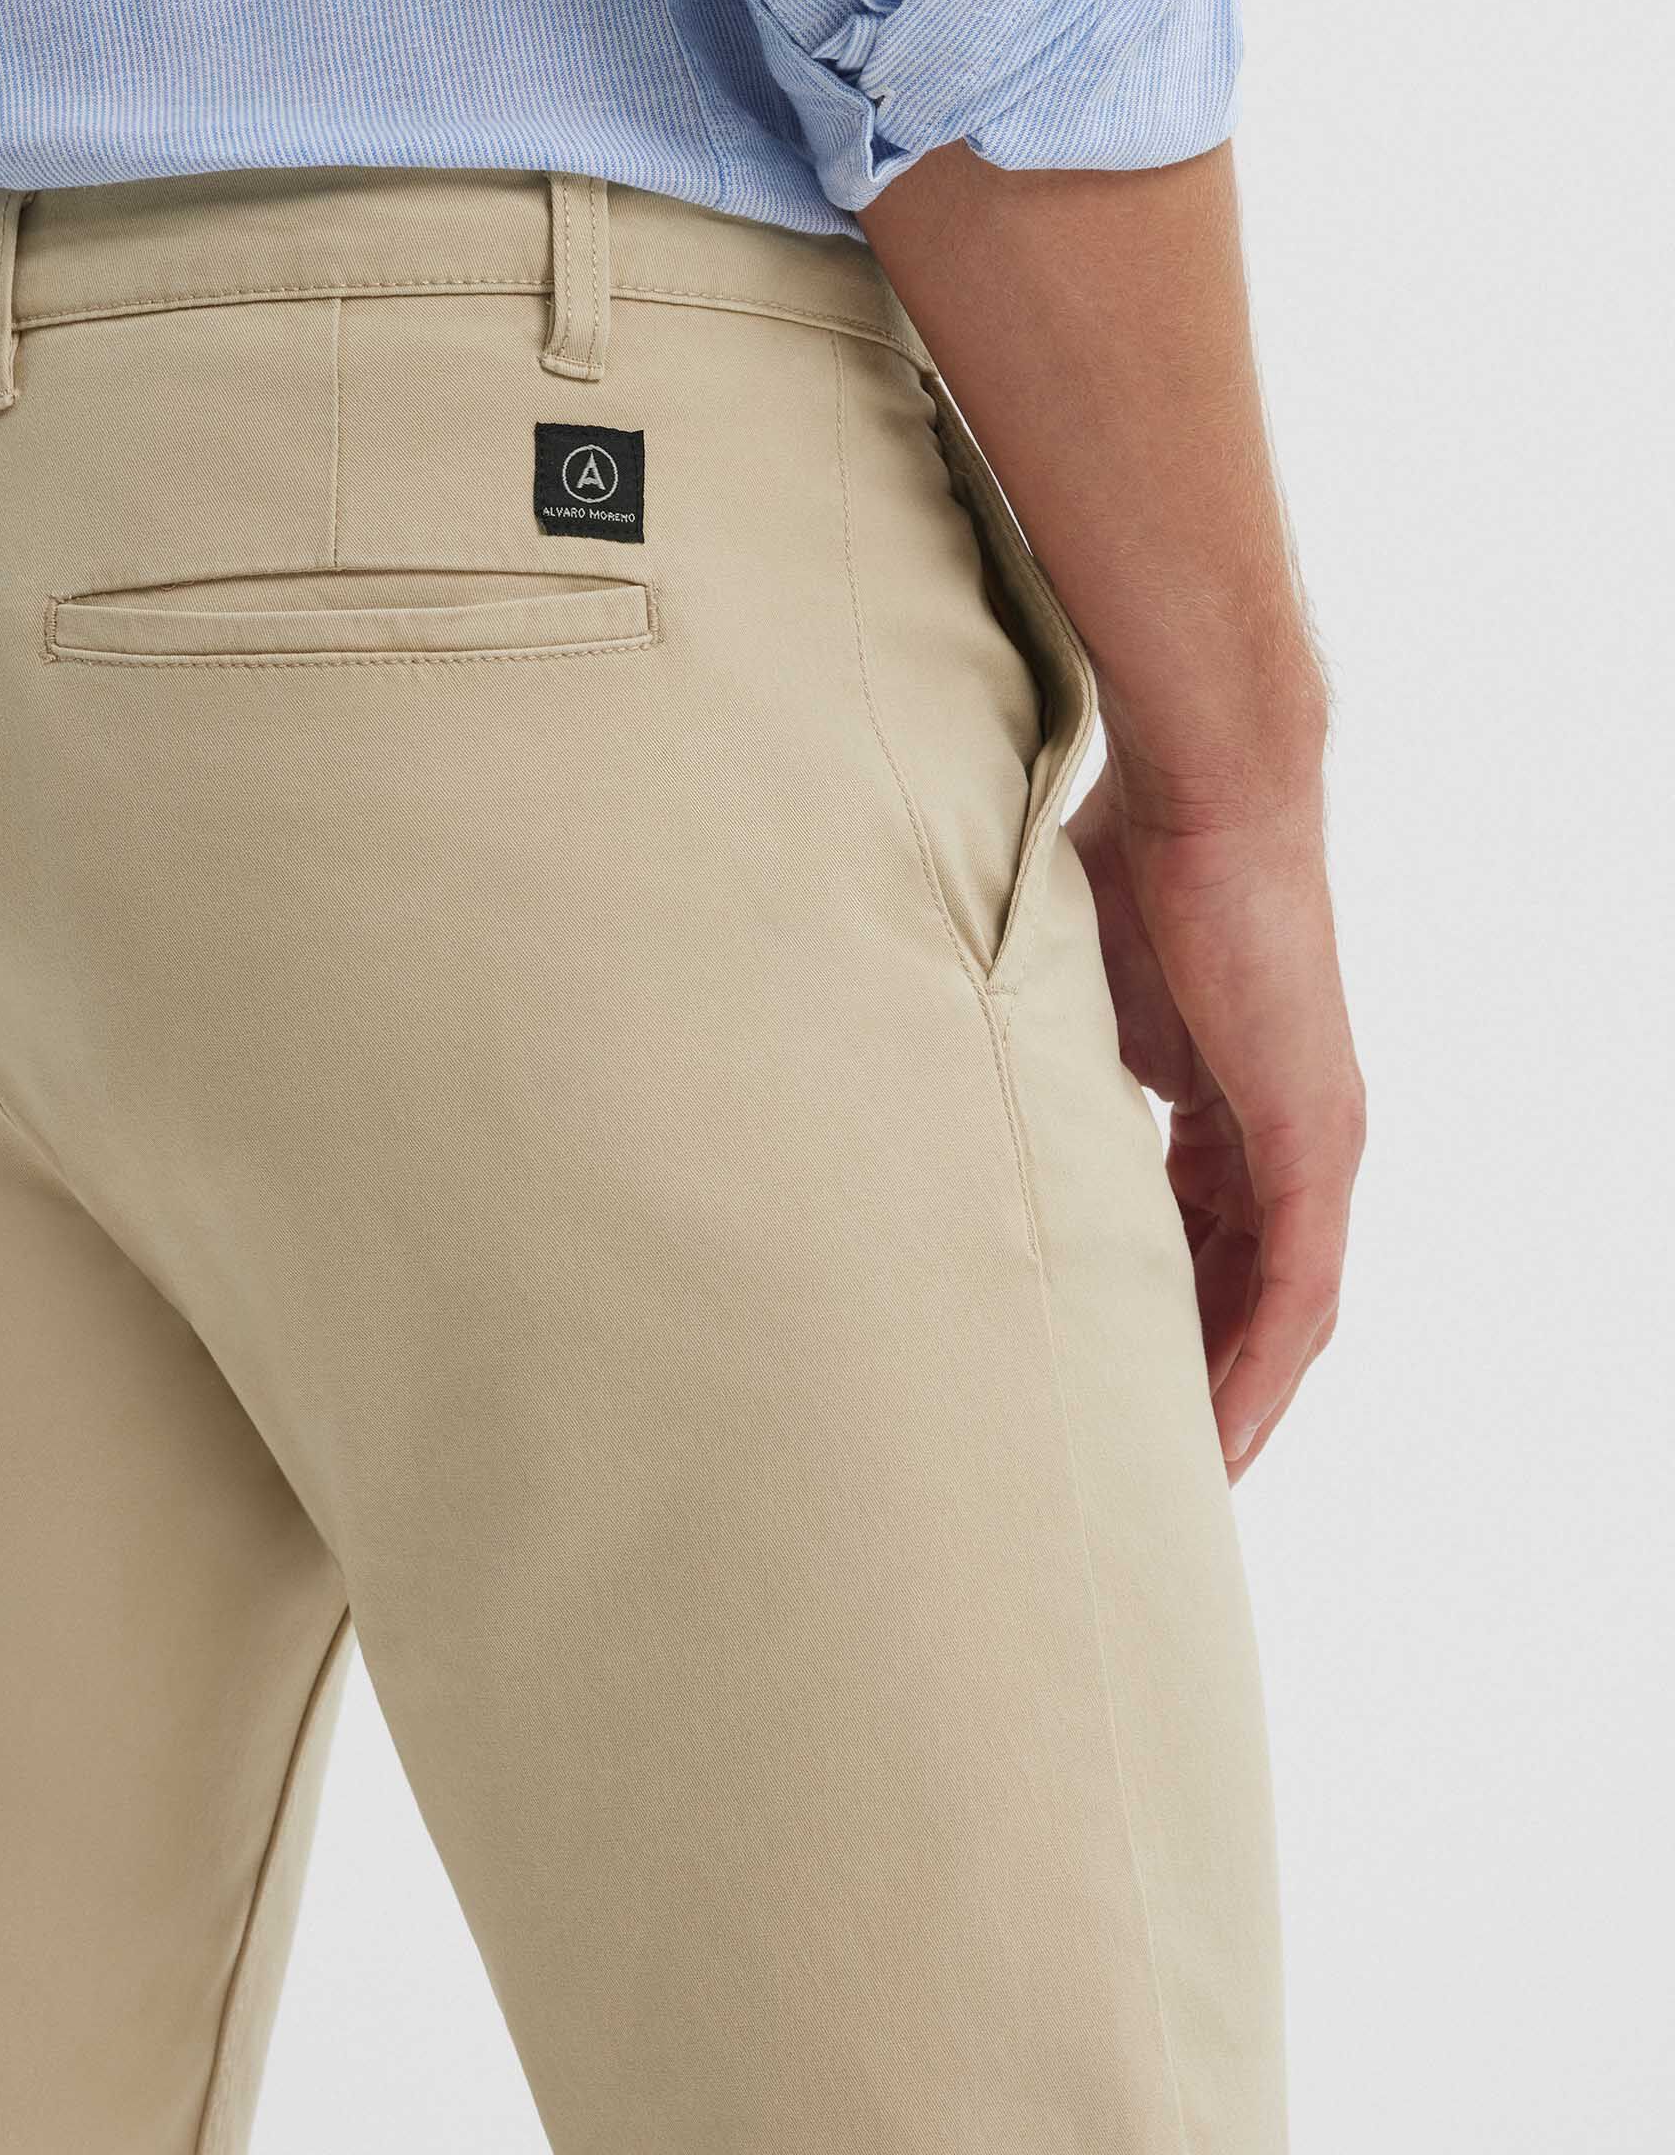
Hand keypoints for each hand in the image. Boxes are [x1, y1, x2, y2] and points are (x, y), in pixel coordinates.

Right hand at [1068, 753, 1363, 1481]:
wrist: (1199, 795)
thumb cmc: (1125, 869)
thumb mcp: (1072, 1003)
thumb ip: (1051, 1069)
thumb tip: (964, 1106)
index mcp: (1229, 1106)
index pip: (1202, 1243)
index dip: (1163, 1321)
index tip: (1104, 1381)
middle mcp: (1287, 1138)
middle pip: (1246, 1291)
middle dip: (1195, 1378)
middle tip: (1136, 1460)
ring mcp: (1311, 1142)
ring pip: (1281, 1308)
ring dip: (1234, 1398)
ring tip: (1182, 1483)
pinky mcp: (1315, 1140)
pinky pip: (1297, 1286)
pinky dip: (1262, 1367)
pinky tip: (1227, 1435)